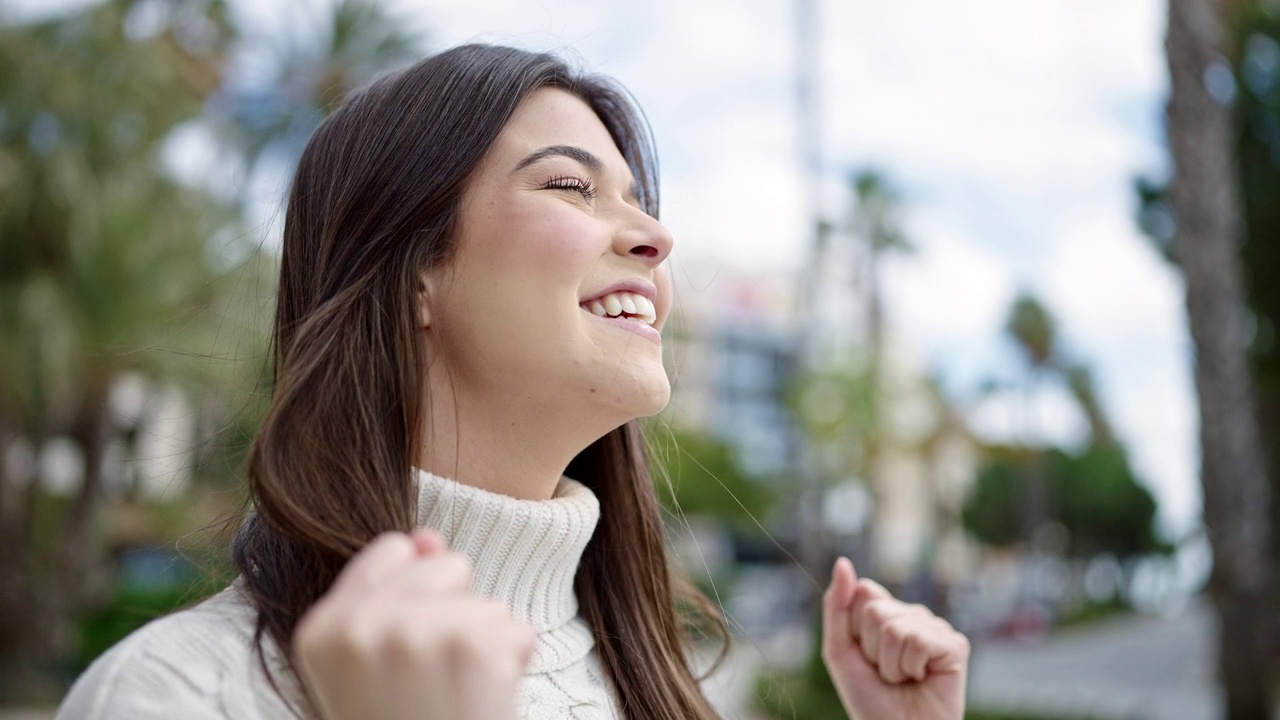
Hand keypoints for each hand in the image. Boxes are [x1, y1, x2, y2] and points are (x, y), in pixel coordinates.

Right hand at [294, 530, 535, 719]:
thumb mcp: (370, 666)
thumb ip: (389, 595)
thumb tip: (427, 538)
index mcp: (322, 628)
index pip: (390, 551)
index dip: (416, 596)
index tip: (408, 652)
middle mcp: (363, 625)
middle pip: (447, 565)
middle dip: (454, 616)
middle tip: (434, 684)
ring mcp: (418, 634)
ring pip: (486, 602)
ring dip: (484, 647)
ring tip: (455, 699)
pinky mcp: (475, 649)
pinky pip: (516, 630)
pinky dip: (512, 666)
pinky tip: (484, 702)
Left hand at [821, 557, 969, 719]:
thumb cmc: (870, 697)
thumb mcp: (840, 651)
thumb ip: (837, 606)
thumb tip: (843, 563)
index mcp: (886, 611)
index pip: (862, 592)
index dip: (854, 630)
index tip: (864, 655)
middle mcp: (912, 615)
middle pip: (875, 610)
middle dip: (871, 649)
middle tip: (885, 673)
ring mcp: (935, 628)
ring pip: (895, 627)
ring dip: (890, 664)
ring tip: (902, 679)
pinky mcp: (955, 645)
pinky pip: (918, 640)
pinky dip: (910, 667)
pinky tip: (922, 679)